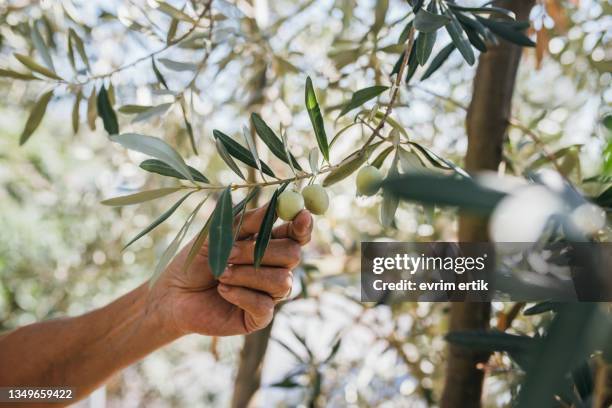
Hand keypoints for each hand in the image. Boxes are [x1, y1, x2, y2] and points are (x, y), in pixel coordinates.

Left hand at [150, 205, 312, 336]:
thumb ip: (248, 221)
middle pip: (293, 254)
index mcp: (269, 244)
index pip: (296, 234)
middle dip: (260, 251)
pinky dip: (241, 294)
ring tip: (220, 274)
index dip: (303, 225)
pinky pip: (265, 305)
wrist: (173, 294)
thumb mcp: (219, 234)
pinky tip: (223, 291)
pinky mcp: (259, 317)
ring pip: (281, 281)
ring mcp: (269, 294)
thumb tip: (275, 205)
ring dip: (247, 274)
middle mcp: (275, 268)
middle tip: (229, 253)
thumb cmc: (197, 260)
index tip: (302, 215)